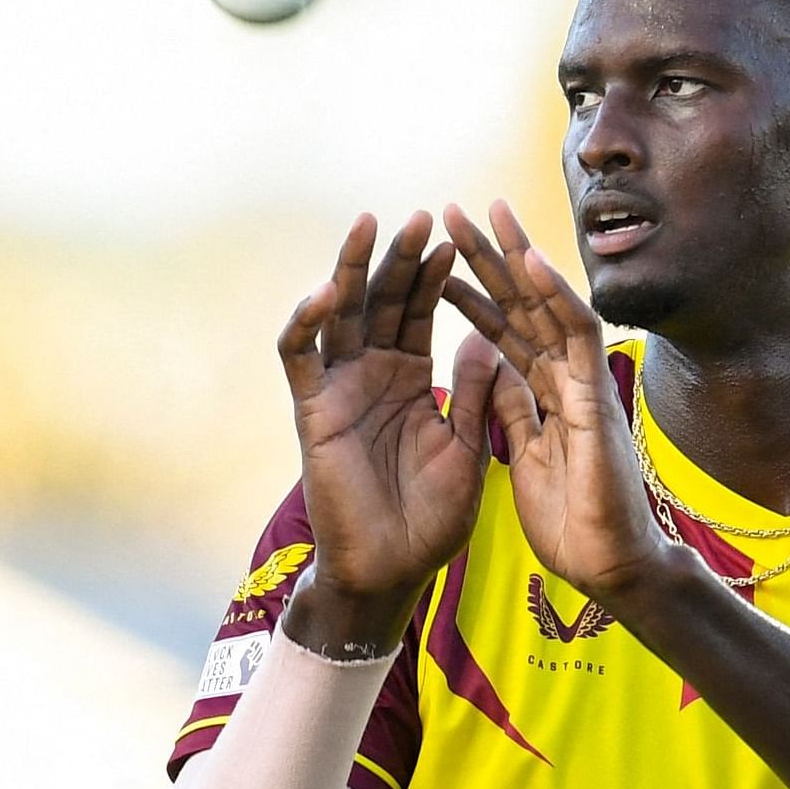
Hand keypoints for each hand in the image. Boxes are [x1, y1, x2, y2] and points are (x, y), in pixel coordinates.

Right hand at [276, 212, 505, 650]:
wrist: (391, 572)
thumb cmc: (431, 520)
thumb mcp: (469, 450)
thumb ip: (477, 395)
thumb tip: (489, 337)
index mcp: (412, 380)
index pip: (420, 312)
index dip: (435, 275)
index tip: (457, 238)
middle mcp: (372, 375)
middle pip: (380, 300)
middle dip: (398, 258)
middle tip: (418, 217)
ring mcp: (340, 389)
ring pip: (339, 314)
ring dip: (351, 270)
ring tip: (370, 227)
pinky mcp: (312, 411)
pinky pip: (300, 357)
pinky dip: (305, 323)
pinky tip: (325, 293)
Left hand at [441, 200, 675, 602]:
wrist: (608, 567)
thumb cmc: (575, 523)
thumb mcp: (524, 458)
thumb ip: (514, 412)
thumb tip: (496, 373)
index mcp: (545, 394)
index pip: (504, 332)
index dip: (472, 296)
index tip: (436, 265)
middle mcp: (566, 378)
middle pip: (522, 306)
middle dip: (486, 259)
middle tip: (452, 212)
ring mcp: (584, 383)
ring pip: (548, 304)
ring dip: (516, 256)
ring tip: (485, 211)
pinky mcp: (596, 398)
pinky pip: (577, 335)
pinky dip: (554, 296)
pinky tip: (529, 260)